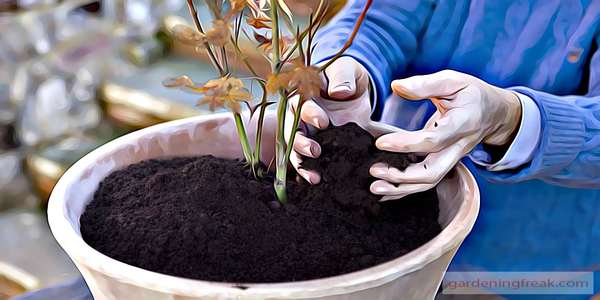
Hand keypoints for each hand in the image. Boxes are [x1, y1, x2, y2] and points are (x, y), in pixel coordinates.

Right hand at [287, 56, 395, 183]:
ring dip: (301, 164)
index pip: (300, 104)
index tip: (324, 122)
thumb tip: (339, 93)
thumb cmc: (345, 76)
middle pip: (291, 130)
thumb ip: (343, 78)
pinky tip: (316, 182)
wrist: (351, 90)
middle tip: (315, 151)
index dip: (310, 113)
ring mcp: (304, 132)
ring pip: (294, 149)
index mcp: (303, 93)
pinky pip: (305, 160)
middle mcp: (297, 115)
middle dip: (300, 143)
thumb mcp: (346, 69)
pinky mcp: (313, 145)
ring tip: (314, 177)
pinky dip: (307, 172)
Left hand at [370, 70, 521, 200]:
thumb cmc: (473, 95)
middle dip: (401, 176)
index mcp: (461, 125)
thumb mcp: (454, 81)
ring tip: (375, 186)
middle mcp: (457, 148)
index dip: (405, 143)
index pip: (432, 141)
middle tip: (374, 170)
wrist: (495, 114)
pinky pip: (425, 181)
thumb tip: (396, 86)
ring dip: (401, 188)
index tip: (380, 142)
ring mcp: (451, 159)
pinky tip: (384, 190)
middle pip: (431, 172)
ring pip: (428, 182)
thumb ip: (425, 85)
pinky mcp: (444, 163)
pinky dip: (404, 189)